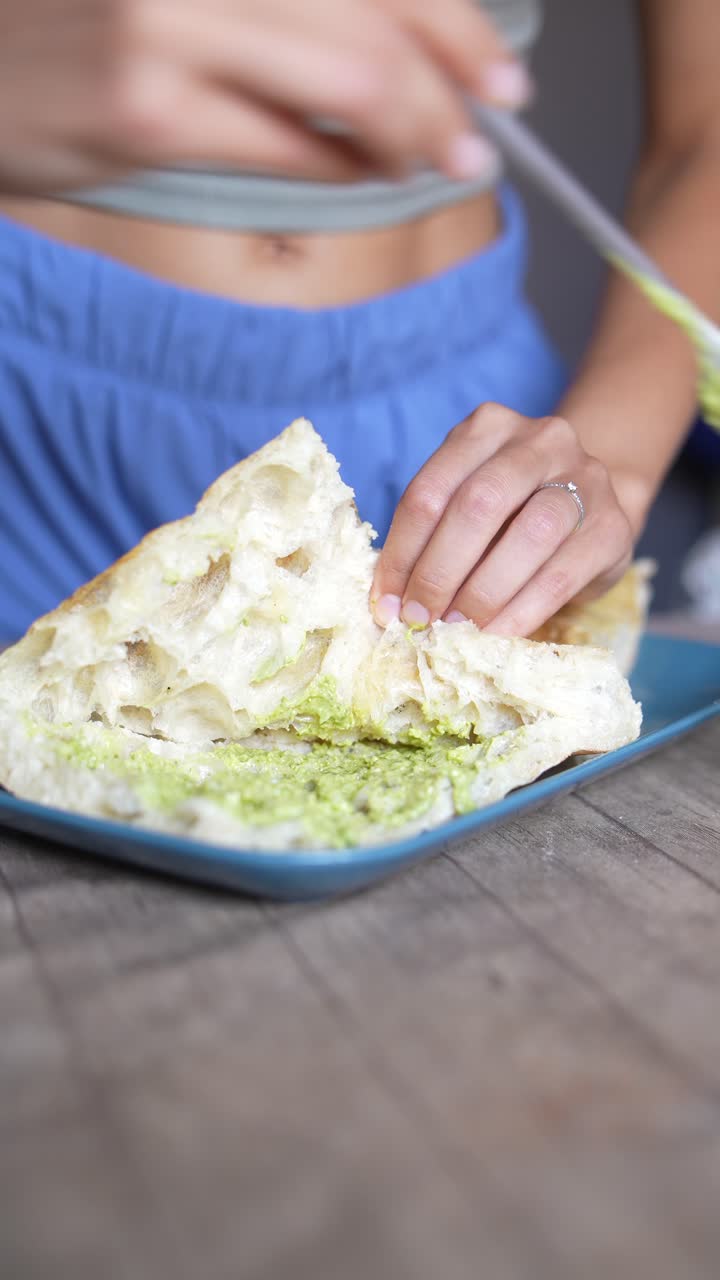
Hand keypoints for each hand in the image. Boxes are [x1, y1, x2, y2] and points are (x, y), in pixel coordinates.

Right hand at [0, 0, 529, 194]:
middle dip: (453, 87)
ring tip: (437, 160)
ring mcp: (171, 26)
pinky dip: (348, 170)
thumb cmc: (80, 26)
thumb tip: (393, 44)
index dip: (456, 22)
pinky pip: (290, 146)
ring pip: (352, 82)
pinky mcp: (150, 112)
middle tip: (482, 132)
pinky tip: (365, 174)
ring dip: (414, 134)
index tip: (499, 73)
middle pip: (380, 20)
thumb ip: (284, 8)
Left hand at [371, 404, 633, 637]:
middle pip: (478, 505)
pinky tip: (497, 635)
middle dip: (440, 572)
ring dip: (482, 592)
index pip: (430, 491)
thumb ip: (435, 538)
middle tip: (419, 619)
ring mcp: (586, 476)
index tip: (386, 604)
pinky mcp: (614, 525)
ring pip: (529, 534)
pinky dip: (522, 611)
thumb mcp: (472, 507)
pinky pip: (562, 573)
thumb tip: (392, 603)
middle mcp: (540, 439)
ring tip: (456, 630)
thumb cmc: (515, 513)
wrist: (597, 505)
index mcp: (487, 427)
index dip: (402, 553)